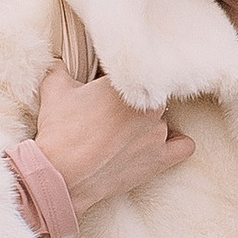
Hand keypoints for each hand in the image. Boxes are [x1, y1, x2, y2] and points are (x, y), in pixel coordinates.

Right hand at [33, 65, 195, 210]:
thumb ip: (62, 66)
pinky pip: (183, 146)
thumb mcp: (54, 87)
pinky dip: (175, 143)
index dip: (116, 76)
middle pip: (150, 92)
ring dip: (147, 121)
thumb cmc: (59, 130)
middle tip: (110, 108)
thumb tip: (60, 61)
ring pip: (163, 117)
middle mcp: (151, 105)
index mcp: (130, 82)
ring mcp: (158, 133)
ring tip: (124, 131)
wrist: (60, 175)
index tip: (102, 85)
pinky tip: (161, 142)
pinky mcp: (160, 160)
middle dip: (132, 98)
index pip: (131, 69)